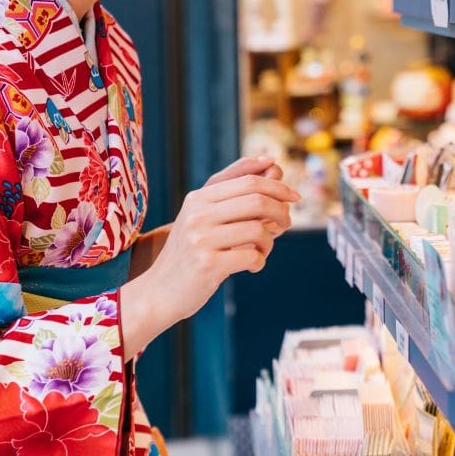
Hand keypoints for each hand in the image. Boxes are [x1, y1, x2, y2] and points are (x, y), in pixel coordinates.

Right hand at [128, 157, 286, 280]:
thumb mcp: (202, 216)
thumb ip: (232, 192)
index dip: (278, 187)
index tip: (294, 197)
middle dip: (281, 211)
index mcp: (198, 198)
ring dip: (269, 242)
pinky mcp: (208, 264)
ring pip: (258, 230)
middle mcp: (198, 214)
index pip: (248, 181)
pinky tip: (251, 266)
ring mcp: (201, 238)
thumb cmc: (190, 252)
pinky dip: (259, 262)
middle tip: (286, 224)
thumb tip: (272, 164)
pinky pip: (252, 256)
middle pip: (257, 201)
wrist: (159, 291)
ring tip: (261, 251)